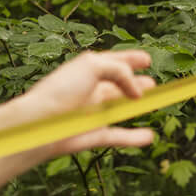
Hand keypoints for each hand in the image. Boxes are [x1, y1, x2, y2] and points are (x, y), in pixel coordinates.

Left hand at [2, 49, 158, 159]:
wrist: (41, 122)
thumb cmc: (61, 89)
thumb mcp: (92, 65)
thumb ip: (120, 71)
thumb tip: (137, 92)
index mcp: (86, 70)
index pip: (112, 61)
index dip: (130, 59)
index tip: (147, 59)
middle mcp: (90, 91)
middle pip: (117, 86)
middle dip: (135, 83)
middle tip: (152, 84)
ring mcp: (92, 114)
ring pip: (119, 109)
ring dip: (137, 106)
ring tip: (153, 101)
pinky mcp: (94, 135)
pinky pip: (119, 136)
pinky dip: (134, 137)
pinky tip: (149, 136)